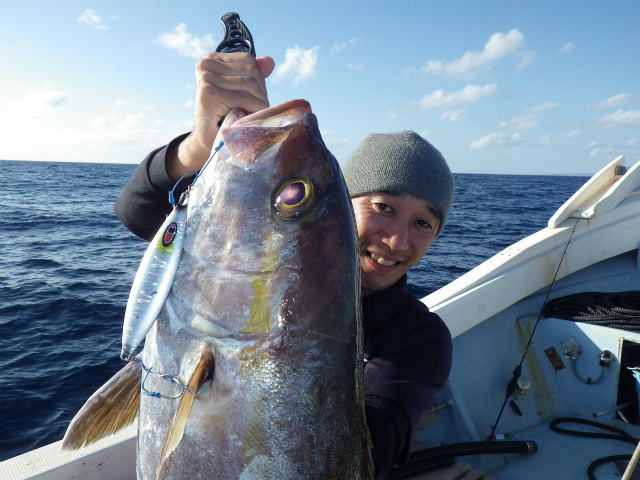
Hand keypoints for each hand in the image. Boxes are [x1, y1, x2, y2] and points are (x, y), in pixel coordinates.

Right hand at [168, 52, 274, 179]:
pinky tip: (244, 119)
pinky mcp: (209, 93)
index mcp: (212, 59)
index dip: (257, 81)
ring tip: (246, 115)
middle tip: (248, 111)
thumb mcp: (241, 90)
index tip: (248, 99)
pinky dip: (252, 110)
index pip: (249, 61)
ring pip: (250, 84)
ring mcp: (206, 78)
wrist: (209, 140)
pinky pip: (245, 97)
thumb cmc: (227, 115)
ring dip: (257, 103)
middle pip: (251, 71)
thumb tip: (270, 61)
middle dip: (259, 93)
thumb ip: (254, 74)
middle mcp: (206, 65)